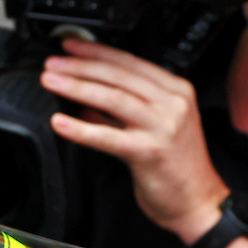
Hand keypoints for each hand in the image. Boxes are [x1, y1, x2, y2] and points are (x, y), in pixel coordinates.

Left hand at [39, 37, 229, 241]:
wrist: (196, 201)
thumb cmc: (173, 166)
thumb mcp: (151, 127)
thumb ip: (118, 112)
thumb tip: (82, 98)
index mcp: (175, 90)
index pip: (130, 62)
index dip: (96, 52)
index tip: (69, 47)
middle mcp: (172, 103)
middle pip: (118, 76)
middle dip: (80, 66)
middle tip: (51, 64)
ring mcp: (163, 125)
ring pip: (113, 98)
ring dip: (76, 87)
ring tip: (50, 82)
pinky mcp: (149, 151)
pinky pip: (108, 136)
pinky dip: (81, 128)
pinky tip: (60, 122)